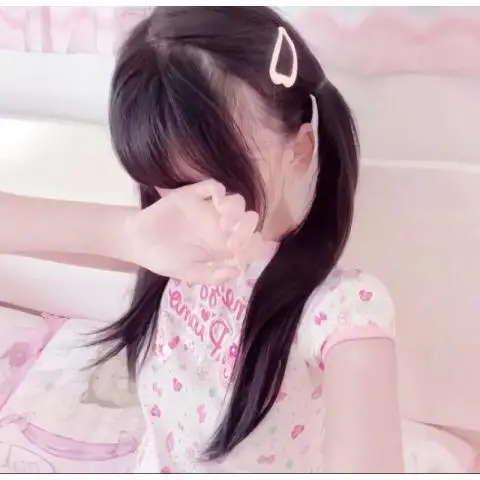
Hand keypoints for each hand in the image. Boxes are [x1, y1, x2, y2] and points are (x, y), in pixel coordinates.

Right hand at [124, 179, 273, 283]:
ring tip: (223, 225)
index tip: (238, 256)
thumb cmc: (164, 259)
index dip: (252, 248)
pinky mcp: (193, 195)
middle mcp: (220, 225)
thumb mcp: (189, 273)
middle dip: (247, 229)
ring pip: (237, 201)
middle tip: (231, 241)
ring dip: (236, 212)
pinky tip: (216, 204)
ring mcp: (208, 209)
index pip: (251, 242)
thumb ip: (212, 275)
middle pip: (249, 219)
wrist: (137, 243)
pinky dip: (220, 192)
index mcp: (223, 245)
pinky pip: (214, 186)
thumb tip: (237, 271)